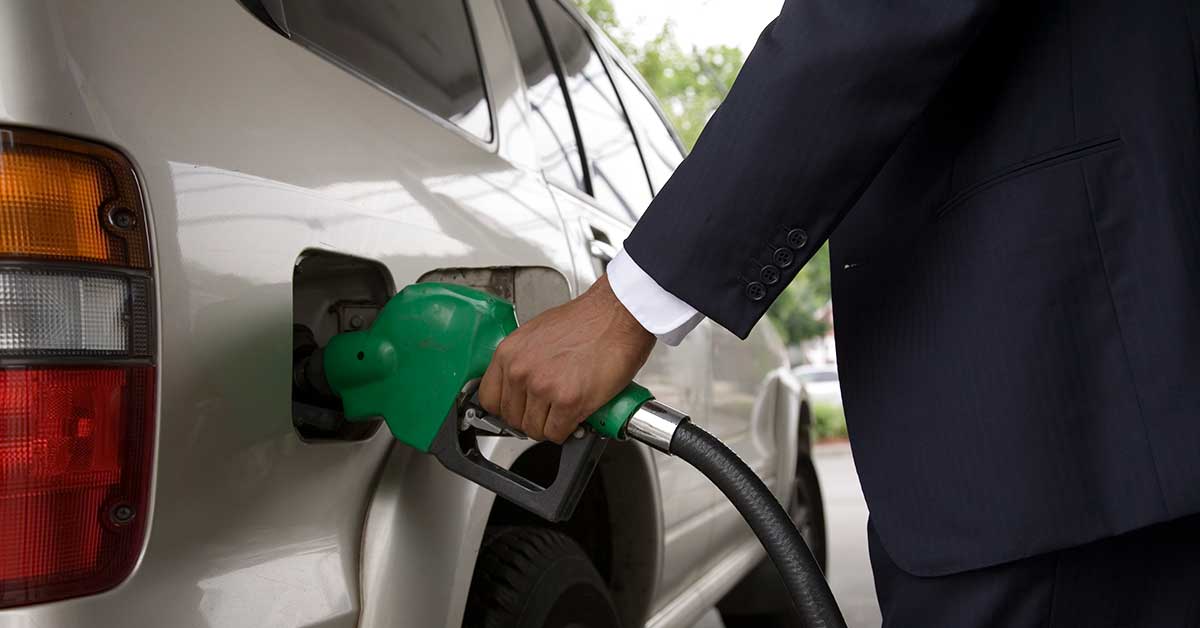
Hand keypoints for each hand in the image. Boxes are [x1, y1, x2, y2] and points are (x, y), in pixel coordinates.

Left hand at [479, 275, 655, 442]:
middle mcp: (520, 371)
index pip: (489, 400)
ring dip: (551, 426)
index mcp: (508, 353)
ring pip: (535, 430)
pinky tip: (576, 415)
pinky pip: (557, 433)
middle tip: (549, 410)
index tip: (519, 409)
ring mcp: (543, 388)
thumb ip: (522, 361)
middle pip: (512, 419)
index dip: (507, 409)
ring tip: (565, 411)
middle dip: (532, 418)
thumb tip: (520, 387)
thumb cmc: (587, 321)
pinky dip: (568, 430)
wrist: (618, 315)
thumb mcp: (537, 335)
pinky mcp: (568, 402)